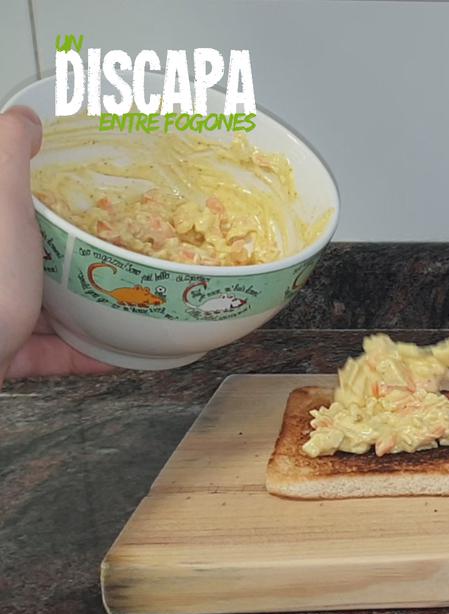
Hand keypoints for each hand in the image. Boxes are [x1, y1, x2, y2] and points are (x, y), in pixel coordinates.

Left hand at [0, 107, 112, 384]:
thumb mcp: (0, 198)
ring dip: (87, 305)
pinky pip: (56, 351)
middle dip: (75, 253)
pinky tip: (119, 348)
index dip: (46, 197)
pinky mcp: (8, 353)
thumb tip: (25, 118)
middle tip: (115, 245)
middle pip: (33, 253)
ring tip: (128, 296)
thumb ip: (9, 150)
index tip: (84, 193)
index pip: (14, 205)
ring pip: (45, 305)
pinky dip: (89, 352)